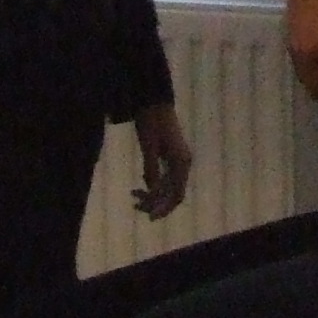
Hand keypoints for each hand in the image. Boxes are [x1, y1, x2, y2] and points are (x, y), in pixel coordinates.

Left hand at [131, 101, 192, 218]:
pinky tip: (140, 187)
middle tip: (135, 206)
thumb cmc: (151, 121)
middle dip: (156, 203)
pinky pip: (165, 178)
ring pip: (168, 187)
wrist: (154, 100)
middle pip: (173, 194)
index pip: (177, 195)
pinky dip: (153, 185)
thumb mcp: (149, 146)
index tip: (149, 218)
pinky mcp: (171, 156)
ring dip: (153, 195)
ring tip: (134, 197)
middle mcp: (183, 163)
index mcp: (181, 162)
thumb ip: (151, 169)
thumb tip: (151, 191)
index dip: (164, 208)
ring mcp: (178, 160)